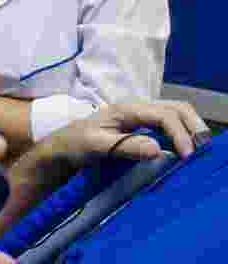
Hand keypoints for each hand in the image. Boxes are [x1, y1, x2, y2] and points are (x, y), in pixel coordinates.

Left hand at [0, 98, 209, 243]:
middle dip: (172, 129)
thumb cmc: (35, 169)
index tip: (155, 154)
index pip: (102, 140)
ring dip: (184, 124)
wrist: (35, 142)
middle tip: (189, 156)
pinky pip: (167, 112)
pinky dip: (186, 123)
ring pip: (161, 108)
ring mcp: (120, 117)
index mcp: (78, 142)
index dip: (127, 145)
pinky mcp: (133, 118)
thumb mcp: (21, 192)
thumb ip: (6, 217)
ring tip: (199, 152)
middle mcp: (102, 124)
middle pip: (144, 113)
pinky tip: (195, 148)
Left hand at [44, 98, 207, 162]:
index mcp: (126, 109)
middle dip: (193, 125)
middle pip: (177, 108)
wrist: (61, 147)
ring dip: (190, 128)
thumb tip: (157, 149)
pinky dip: (182, 134)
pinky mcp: (142, 127)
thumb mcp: (95, 146)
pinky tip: (185, 150)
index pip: (164, 114)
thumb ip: (124, 146)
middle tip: (202, 150)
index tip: (186, 155)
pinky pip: (169, 125)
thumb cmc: (75, 144)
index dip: (179, 133)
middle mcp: (137, 108)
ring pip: (176, 114)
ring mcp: (140, 117)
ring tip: (198, 150)